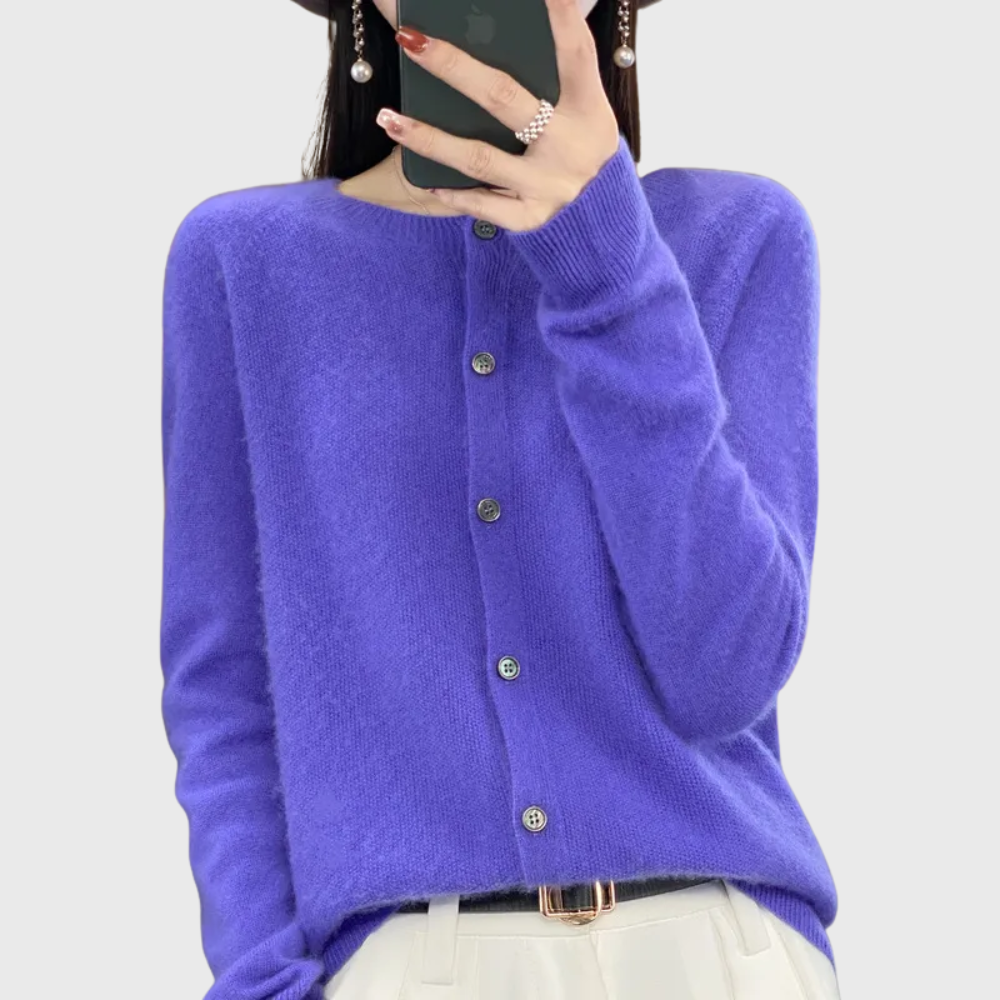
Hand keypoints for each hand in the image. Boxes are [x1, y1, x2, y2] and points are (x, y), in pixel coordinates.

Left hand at [375, 0, 621, 231]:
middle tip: (410, 40)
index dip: (561, 17)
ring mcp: (549, 186)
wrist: (598, 210)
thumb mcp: (578, 103)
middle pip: (504, 99)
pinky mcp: (531, 217)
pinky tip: (427, 181)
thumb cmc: (576, 140)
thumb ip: (551, 69)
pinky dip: (455, 192)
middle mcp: (570, 146)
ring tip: (390, 119)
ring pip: (480, 158)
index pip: (575, 53)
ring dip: (430, 139)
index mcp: (588, 107)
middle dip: (454, 68)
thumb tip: (491, 28)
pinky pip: (484, 204)